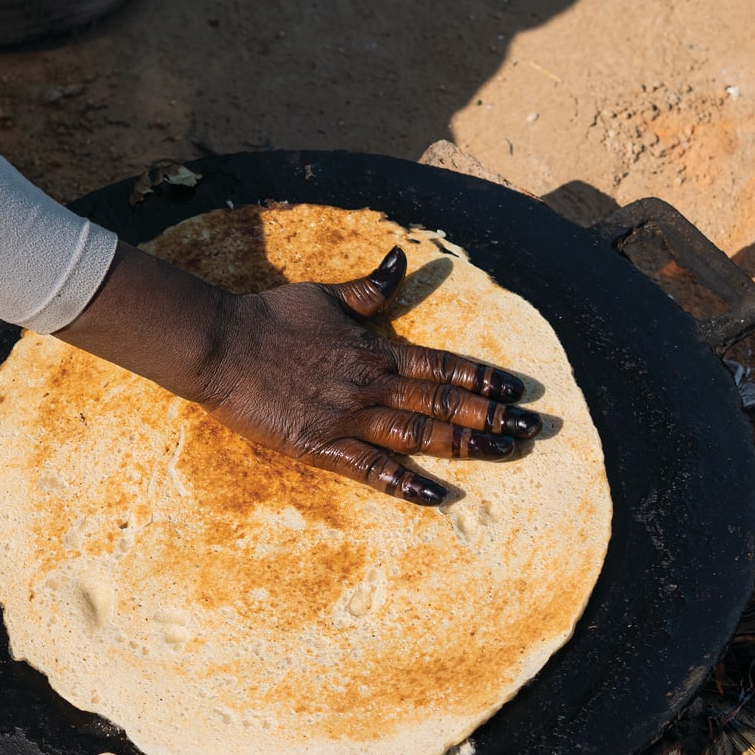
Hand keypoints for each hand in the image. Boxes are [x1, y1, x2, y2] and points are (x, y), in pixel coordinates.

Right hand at [55, 242, 541, 505]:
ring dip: (467, 444)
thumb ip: (371, 289)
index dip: (484, 378)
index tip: (518, 389)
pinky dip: (407, 482)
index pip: (443, 365)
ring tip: (506, 453)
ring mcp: (350, 417)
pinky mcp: (323, 446)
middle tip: (532, 428)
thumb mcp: (327, 295)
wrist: (222, 345)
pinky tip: (438, 493)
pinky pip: (373, 470)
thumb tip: (402, 260)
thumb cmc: (271, 318)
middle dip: (492, 415)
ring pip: (421, 433)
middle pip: (445, 402)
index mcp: (376, 348)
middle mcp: (373, 384)